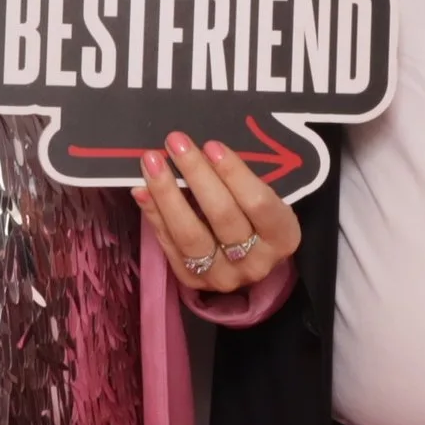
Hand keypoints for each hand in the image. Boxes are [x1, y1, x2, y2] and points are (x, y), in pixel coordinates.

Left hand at [135, 132, 300, 293]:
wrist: (249, 258)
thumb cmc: (256, 216)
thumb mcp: (262, 196)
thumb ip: (237, 178)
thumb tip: (200, 151)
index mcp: (283, 236)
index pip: (258, 203)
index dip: (234, 173)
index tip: (211, 145)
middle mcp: (256, 262)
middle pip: (223, 216)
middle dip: (196, 174)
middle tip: (176, 143)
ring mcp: (223, 276)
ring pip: (191, 236)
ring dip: (167, 195)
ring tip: (152, 162)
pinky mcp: (193, 281)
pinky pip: (169, 246)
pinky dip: (154, 215)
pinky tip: (142, 190)